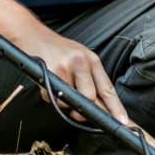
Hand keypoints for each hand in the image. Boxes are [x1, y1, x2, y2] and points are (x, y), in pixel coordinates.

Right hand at [12, 26, 129, 125]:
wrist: (32, 34)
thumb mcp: (79, 59)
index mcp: (93, 60)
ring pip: (72, 99)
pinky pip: (54, 96)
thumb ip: (89, 80)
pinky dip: (50, 96)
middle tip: (76, 111)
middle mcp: (82, 62)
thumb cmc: (56, 50)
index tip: (123, 121)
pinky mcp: (51, 71)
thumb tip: (97, 107)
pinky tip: (46, 83)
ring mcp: (67, 66)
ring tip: (58, 88)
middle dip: (84, 110)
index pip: (108, 89)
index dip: (116, 108)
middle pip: (91, 97)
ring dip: (65, 102)